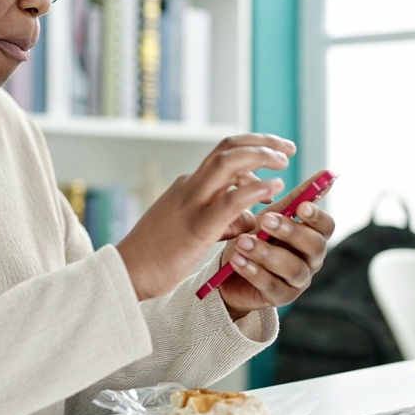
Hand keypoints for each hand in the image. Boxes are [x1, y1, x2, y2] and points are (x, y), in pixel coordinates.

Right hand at [115, 134, 294, 300]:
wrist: (126, 272)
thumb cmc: (158, 256)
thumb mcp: (194, 230)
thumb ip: (223, 220)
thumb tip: (250, 219)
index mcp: (188, 186)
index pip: (223, 155)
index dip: (253, 148)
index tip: (276, 154)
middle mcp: (189, 186)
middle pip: (227, 147)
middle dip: (261, 141)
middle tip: (288, 149)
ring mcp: (191, 203)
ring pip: (227, 162)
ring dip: (260, 156)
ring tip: (284, 162)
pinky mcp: (196, 226)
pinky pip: (230, 200)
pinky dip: (255, 189)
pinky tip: (274, 188)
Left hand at [218, 179, 335, 318]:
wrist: (230, 271)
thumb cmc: (256, 238)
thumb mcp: (271, 216)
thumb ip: (294, 199)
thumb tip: (325, 173)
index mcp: (313, 235)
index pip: (326, 226)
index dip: (316, 216)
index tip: (300, 206)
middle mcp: (312, 259)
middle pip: (315, 246)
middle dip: (290, 232)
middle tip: (265, 220)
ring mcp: (299, 280)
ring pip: (293, 268)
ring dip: (267, 253)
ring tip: (242, 242)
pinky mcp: (282, 298)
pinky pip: (272, 286)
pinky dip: (253, 272)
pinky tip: (237, 261)